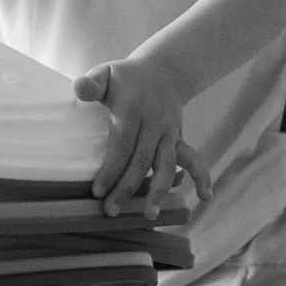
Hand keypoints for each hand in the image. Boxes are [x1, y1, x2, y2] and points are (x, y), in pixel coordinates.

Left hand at [73, 47, 197, 217]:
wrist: (164, 70)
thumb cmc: (125, 77)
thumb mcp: (106, 73)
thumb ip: (91, 82)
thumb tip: (80, 90)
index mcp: (132, 107)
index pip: (122, 143)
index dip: (111, 169)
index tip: (98, 191)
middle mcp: (154, 122)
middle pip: (142, 160)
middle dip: (127, 188)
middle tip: (111, 211)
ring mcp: (169, 132)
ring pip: (166, 164)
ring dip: (160, 191)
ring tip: (150, 215)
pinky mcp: (178, 139)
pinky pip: (193, 158)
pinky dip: (202, 177)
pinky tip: (205, 197)